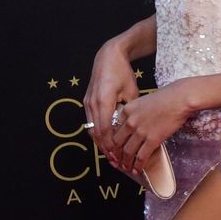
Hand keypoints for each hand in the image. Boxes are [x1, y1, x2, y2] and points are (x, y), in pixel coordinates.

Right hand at [83, 40, 139, 171]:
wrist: (108, 57)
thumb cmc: (123, 73)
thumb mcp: (132, 92)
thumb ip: (130, 111)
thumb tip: (133, 129)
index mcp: (103, 101)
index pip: (106, 130)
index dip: (112, 146)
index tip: (120, 157)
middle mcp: (92, 104)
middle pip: (97, 133)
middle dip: (106, 149)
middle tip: (116, 162)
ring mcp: (87, 103)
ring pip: (92, 129)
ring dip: (101, 144)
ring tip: (112, 156)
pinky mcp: (87, 102)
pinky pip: (91, 122)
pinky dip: (98, 134)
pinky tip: (106, 142)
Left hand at [110, 81, 195, 177]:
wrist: (180, 99)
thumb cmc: (167, 96)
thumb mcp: (144, 100)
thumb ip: (136, 112)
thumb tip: (136, 122)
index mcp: (127, 111)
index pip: (114, 129)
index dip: (112, 141)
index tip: (114, 147)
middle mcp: (130, 122)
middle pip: (117, 142)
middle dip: (116, 154)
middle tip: (116, 161)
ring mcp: (141, 132)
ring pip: (128, 152)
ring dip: (126, 162)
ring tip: (126, 168)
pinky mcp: (153, 139)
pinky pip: (142, 156)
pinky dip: (138, 165)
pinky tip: (137, 169)